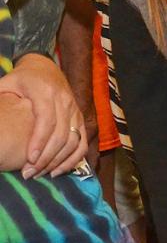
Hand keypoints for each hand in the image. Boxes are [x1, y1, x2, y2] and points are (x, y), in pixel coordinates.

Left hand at [0, 53, 86, 176]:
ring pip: (73, 141)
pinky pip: (82, 143)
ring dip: (59, 161)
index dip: (39, 142)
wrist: (46, 68)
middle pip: (61, 135)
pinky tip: (58, 171)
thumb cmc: (22, 79)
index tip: (29, 160)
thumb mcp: (6, 83)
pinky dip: (73, 159)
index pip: (46, 121)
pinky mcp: (81, 119)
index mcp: (45, 92)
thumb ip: (0, 98)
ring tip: (41, 174)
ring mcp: (75, 111)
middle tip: (30, 173)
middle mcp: (65, 102)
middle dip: (46, 158)